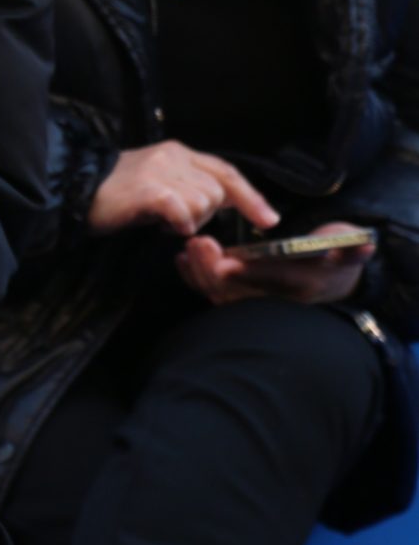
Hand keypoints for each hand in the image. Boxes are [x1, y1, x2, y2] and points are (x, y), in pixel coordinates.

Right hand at [87, 141, 278, 240]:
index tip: (269, 219)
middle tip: (175, 220)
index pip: (226, 172)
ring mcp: (161, 170)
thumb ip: (188, 185)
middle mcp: (173, 155)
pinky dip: (177, 224)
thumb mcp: (159, 181)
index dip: (251, 197)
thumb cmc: (117, 195)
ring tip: (161, 220)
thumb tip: (219, 203)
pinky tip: (159, 224)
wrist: (75, 191)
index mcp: (178, 152)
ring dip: (188, 221)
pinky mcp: (150, 189)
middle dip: (205, 214)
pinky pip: (183, 213)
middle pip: (217, 192)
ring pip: (204, 204)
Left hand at [177, 220, 374, 308]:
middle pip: (238, 292)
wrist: (329, 277)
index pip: (273, 282)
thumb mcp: (348, 248)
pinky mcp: (239, 296)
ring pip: (221, 294)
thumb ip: (351, 247)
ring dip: (200, 272)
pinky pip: (213, 292)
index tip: (225, 262)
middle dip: (213, 270)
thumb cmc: (335, 255)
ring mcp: (255, 301)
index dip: (249, 274)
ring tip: (188, 248)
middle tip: (197, 244)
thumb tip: (362, 243)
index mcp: (301, 285)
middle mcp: (275, 300)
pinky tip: (182, 259)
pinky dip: (195, 278)